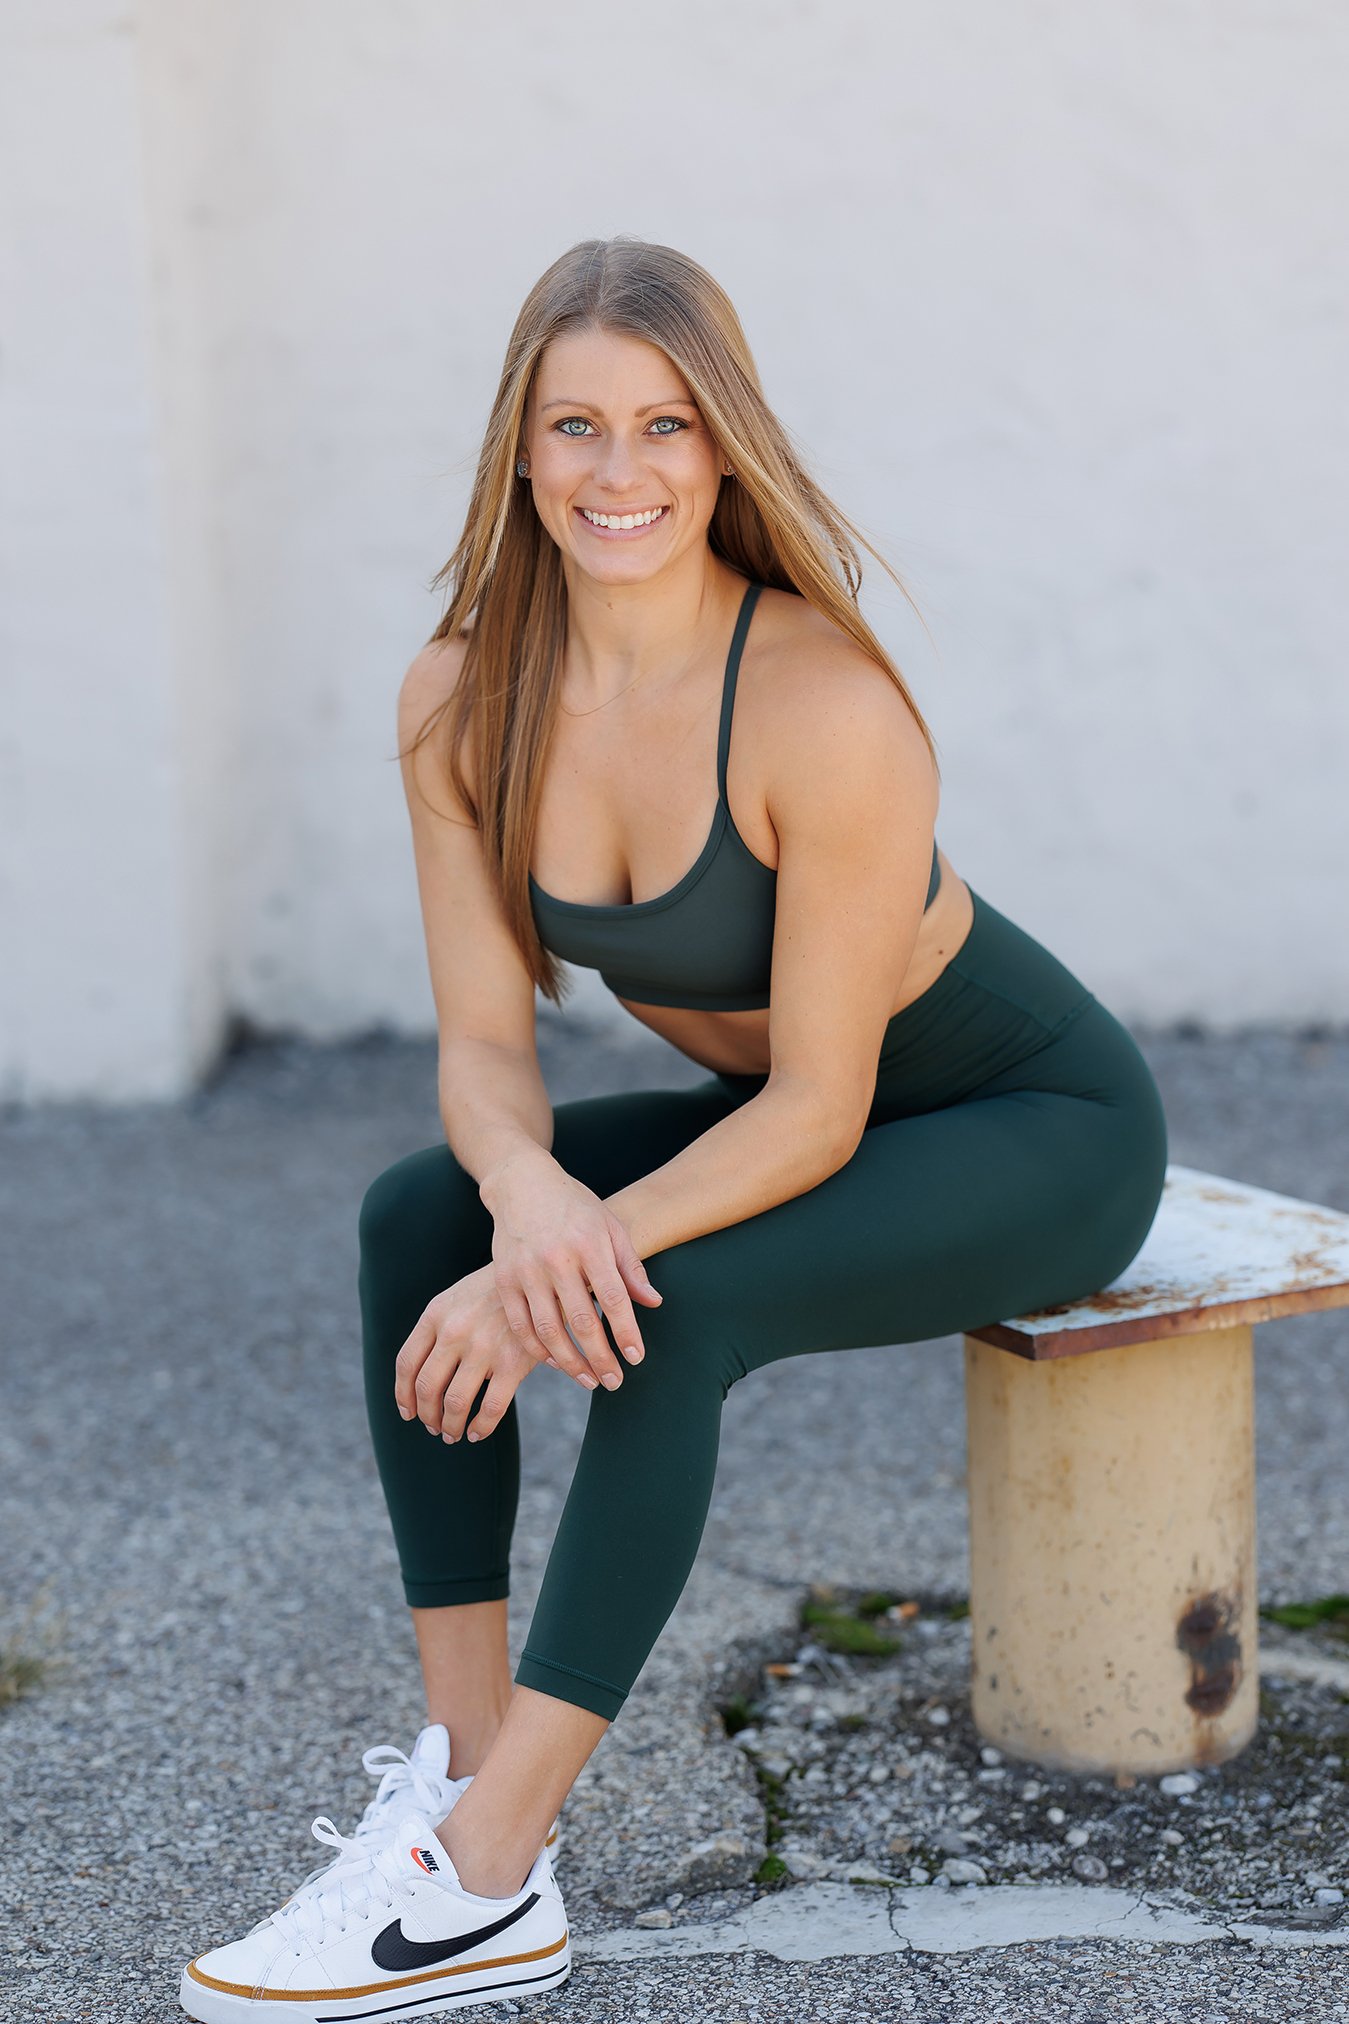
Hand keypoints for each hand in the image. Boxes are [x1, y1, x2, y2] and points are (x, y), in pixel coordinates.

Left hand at [394, 1262, 547, 1442]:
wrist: (538, 1278)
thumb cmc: (492, 1293)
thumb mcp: (455, 1299)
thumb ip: (434, 1331)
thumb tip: (415, 1378)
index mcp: (436, 1314)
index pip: (407, 1363)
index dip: (403, 1395)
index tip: (408, 1413)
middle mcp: (454, 1331)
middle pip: (427, 1387)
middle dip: (426, 1415)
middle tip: (433, 1427)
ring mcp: (483, 1347)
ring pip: (454, 1403)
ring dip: (449, 1426)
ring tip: (452, 1434)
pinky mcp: (513, 1362)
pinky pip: (490, 1409)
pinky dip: (480, 1428)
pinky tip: (477, 1433)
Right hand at [481, 1146, 662, 1392]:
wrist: (522, 1184)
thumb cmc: (575, 1206)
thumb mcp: (610, 1227)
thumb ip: (631, 1267)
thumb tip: (653, 1303)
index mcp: (589, 1244)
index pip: (613, 1297)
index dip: (626, 1331)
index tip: (636, 1357)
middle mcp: (557, 1258)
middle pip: (581, 1320)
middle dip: (600, 1357)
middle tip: (614, 1382)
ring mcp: (526, 1270)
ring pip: (549, 1330)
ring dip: (570, 1363)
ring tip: (589, 1380)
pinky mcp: (503, 1279)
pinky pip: (521, 1326)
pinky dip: (538, 1350)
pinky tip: (556, 1363)